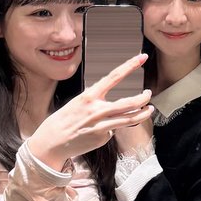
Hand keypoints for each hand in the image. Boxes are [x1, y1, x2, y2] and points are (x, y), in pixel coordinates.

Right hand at [26, 54, 152, 170]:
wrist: (51, 143)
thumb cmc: (64, 120)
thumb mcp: (78, 103)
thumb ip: (96, 100)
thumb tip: (113, 102)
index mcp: (89, 96)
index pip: (114, 76)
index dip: (130, 65)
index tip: (142, 57)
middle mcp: (97, 110)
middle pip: (129, 102)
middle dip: (143, 97)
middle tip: (149, 94)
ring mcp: (101, 126)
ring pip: (130, 118)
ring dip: (143, 114)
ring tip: (149, 110)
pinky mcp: (102, 138)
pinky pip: (114, 130)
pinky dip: (112, 129)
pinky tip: (99, 132)